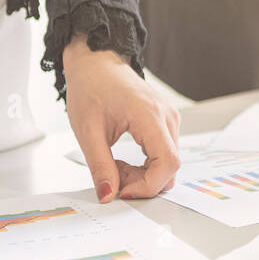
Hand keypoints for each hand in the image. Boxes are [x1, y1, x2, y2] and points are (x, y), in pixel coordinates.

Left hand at [63, 34, 181, 201]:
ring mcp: (171, 119)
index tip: (123, 192)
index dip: (148, 185)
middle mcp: (167, 117)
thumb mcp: (87, 132)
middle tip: (113, 176)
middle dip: (143, 181)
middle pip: (170, 166)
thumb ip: (100, 166)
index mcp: (150, 115)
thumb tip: (108, 195)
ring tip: (115, 164)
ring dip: (143, 174)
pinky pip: (164, 153)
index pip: (167, 163)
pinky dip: (146, 164)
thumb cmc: (91, 89)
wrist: (96, 64)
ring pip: (168, 163)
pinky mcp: (167, 122)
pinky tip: (125, 158)